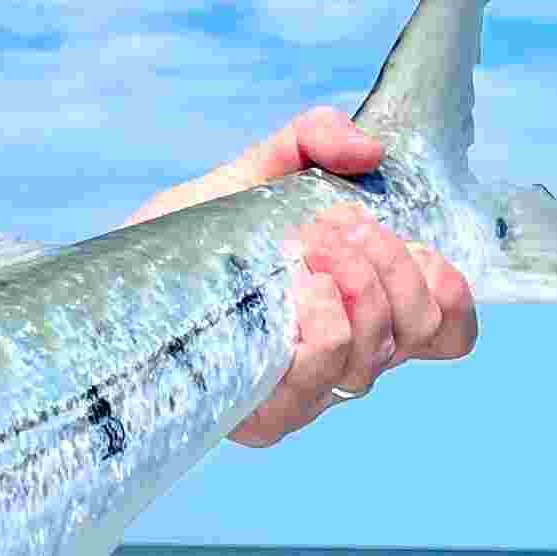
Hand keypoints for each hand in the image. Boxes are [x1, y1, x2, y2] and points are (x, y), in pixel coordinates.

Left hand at [135, 105, 478, 447]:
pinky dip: (325, 318)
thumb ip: (311, 140)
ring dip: (358, 281)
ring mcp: (304, 393)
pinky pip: (322, 372)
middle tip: (337, 224)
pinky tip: (297, 284)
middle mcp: (343, 359)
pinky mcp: (263, 415)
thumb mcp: (252, 174)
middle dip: (393, 263)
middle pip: (422, 331)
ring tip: (308, 242)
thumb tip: (369, 150)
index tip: (404, 237)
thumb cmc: (187, 242)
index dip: (448, 289)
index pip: (449, 330)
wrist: (107, 287)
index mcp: (361, 312)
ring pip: (376, 352)